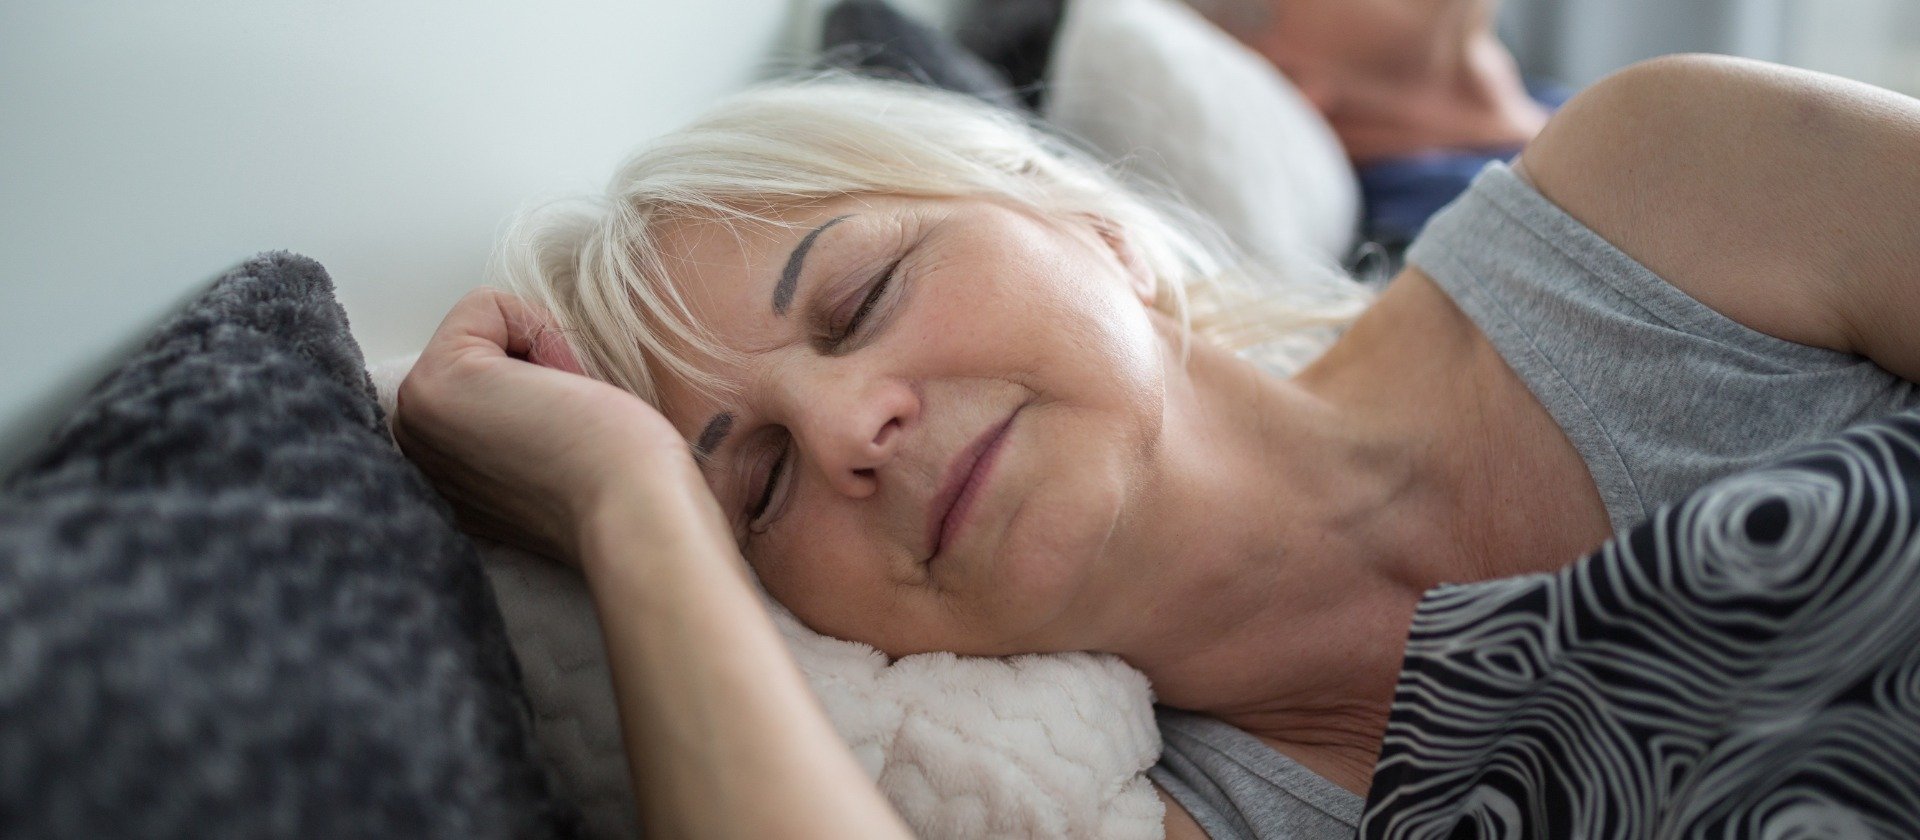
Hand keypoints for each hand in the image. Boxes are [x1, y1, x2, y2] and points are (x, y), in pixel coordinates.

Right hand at [392, 288, 701, 561]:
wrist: (637, 512)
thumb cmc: (625, 481)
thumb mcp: (550, 446)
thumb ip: (517, 419)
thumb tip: (530, 371)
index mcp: (443, 471)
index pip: (487, 375)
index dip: (545, 383)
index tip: (570, 436)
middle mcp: (417, 449)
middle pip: (479, 344)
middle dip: (537, 363)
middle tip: (572, 422)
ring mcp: (414, 420)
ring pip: (484, 327)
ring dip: (541, 353)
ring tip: (567, 414)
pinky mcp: (433, 386)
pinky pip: (485, 304)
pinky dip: (539, 328)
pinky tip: (563, 391)